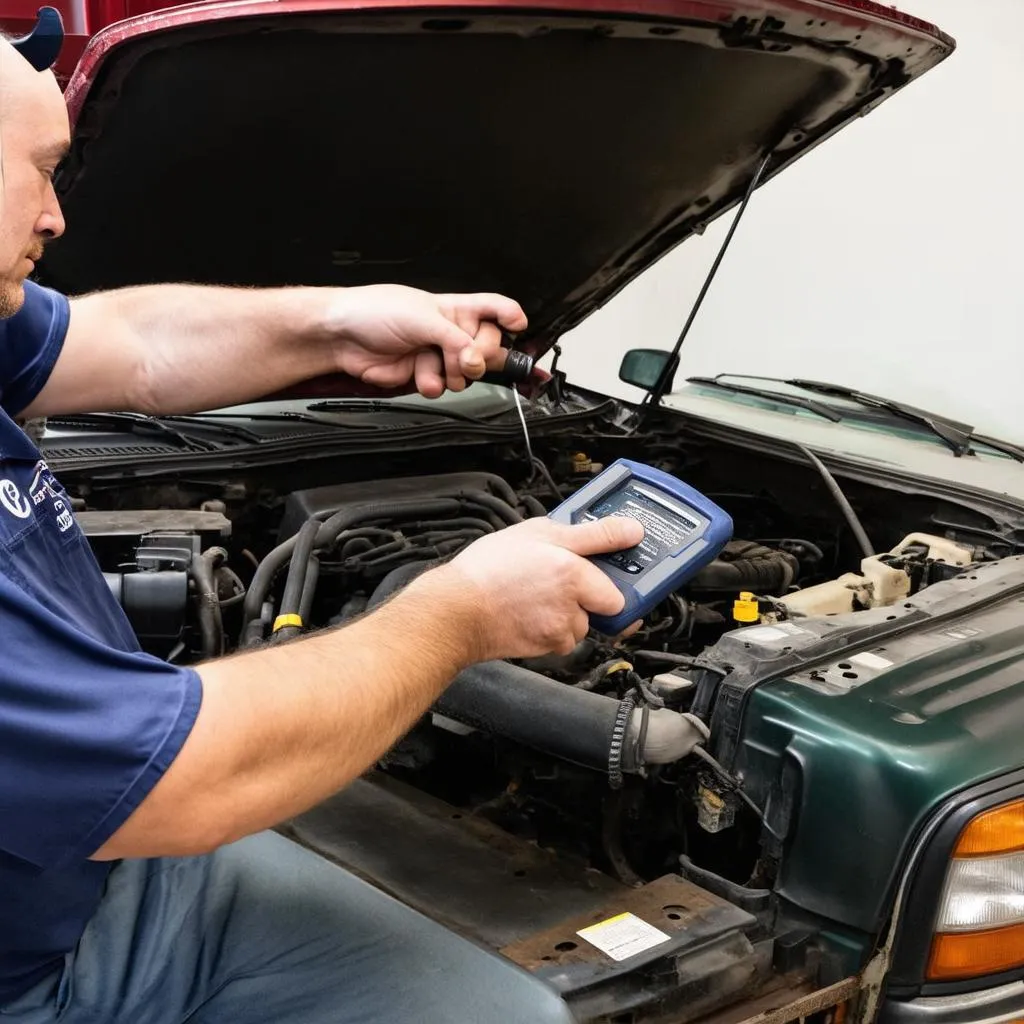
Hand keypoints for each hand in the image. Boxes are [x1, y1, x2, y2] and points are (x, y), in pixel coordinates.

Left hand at [328, 285, 527, 397]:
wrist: (343, 338)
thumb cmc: (374, 312)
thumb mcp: (422, 317)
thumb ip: (455, 339)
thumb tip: (476, 359)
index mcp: (455, 308)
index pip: (493, 308)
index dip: (510, 316)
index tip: (518, 327)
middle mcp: (451, 331)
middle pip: (488, 348)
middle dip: (478, 357)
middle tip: (466, 359)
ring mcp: (439, 355)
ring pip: (467, 373)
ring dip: (452, 373)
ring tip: (432, 363)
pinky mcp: (426, 375)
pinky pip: (445, 386)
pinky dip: (433, 384)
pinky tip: (420, 376)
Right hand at [420, 516, 644, 661]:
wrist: (456, 610)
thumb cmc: (489, 569)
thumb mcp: (539, 532)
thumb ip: (594, 534)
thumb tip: (632, 531)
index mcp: (575, 573)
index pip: (618, 591)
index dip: (605, 580)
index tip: (594, 573)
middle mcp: (573, 607)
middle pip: (600, 609)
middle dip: (587, 597)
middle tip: (559, 582)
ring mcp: (560, 631)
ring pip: (579, 625)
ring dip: (567, 613)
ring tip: (536, 594)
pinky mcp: (546, 649)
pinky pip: (561, 640)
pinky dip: (551, 630)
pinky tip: (530, 612)